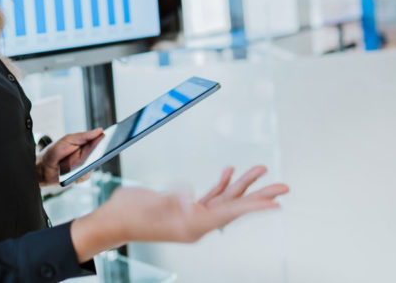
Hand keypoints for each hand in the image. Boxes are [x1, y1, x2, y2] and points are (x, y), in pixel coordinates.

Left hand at [35, 128, 104, 186]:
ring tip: (84, 164)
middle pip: (101, 154)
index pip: (101, 141)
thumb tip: (100, 130)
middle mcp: (88, 155)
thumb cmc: (55, 151)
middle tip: (106, 150)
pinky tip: (74, 173)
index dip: (110, 139)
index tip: (116, 137)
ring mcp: (85, 166)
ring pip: (94, 166)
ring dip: (89, 165)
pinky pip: (86, 176)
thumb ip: (84, 136)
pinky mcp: (81, 177)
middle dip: (104, 152)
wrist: (42, 168)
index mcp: (86, 144)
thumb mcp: (68, 140)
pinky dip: (81, 174)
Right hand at [71, 165, 288, 261]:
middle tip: (284, 186)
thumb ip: (172, 201)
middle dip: (259, 195)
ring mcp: (191, 216)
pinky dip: (221, 184)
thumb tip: (191, 198)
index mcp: (191, 224)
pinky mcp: (184, 208)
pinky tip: (228, 171)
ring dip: (242, 184)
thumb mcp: (149, 206)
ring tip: (261, 169)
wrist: (112, 220)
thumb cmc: (127, 215)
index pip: (230, 213)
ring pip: (225, 199)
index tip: (276, 203)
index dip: (254, 206)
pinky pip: (210, 196)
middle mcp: (196, 222)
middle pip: (235, 207)